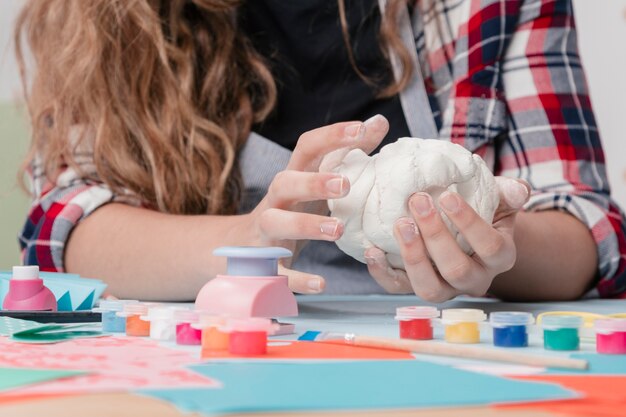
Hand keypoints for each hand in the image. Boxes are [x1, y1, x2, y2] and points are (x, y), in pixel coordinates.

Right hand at [243, 115, 388, 293]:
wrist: (239, 249)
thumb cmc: (291, 209)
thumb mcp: (314, 181)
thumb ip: (345, 154)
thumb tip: (379, 122)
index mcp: (294, 176)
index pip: (308, 147)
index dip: (333, 136)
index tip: (364, 130)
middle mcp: (276, 199)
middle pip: (285, 182)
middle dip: (313, 182)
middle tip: (346, 185)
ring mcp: (266, 231)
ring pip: (276, 222)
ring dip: (305, 225)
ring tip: (337, 230)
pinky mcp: (263, 263)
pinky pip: (276, 271)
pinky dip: (297, 278)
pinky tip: (321, 284)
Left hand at [365, 176, 529, 301]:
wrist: (464, 230)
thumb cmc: (483, 211)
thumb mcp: (499, 199)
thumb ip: (508, 193)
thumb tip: (518, 190)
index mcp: (500, 257)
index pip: (490, 246)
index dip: (469, 223)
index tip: (447, 196)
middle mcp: (474, 279)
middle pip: (456, 269)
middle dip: (435, 235)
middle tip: (417, 201)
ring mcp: (445, 288)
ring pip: (429, 288)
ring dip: (413, 256)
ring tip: (400, 224)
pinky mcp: (417, 287)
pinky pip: (399, 289)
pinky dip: (383, 273)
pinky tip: (372, 251)